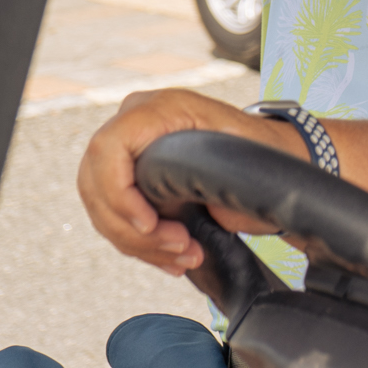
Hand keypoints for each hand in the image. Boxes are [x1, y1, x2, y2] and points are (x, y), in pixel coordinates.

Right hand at [77, 87, 301, 275]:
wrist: (270, 160)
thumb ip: (206, 166)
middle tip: (180, 248)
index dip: (119, 193)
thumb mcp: (241, 152)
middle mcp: (134, 126)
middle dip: (133, 229)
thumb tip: (173, 196)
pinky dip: (142, 246)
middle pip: (97, 184)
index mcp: (158, 109)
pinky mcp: (129, 180)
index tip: (149, 225)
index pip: (107, 149)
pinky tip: (174, 258)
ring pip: (103, 209)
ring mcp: (127, 153)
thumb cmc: (262, 152)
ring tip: (185, 257)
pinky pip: (116, 218)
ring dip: (141, 244)